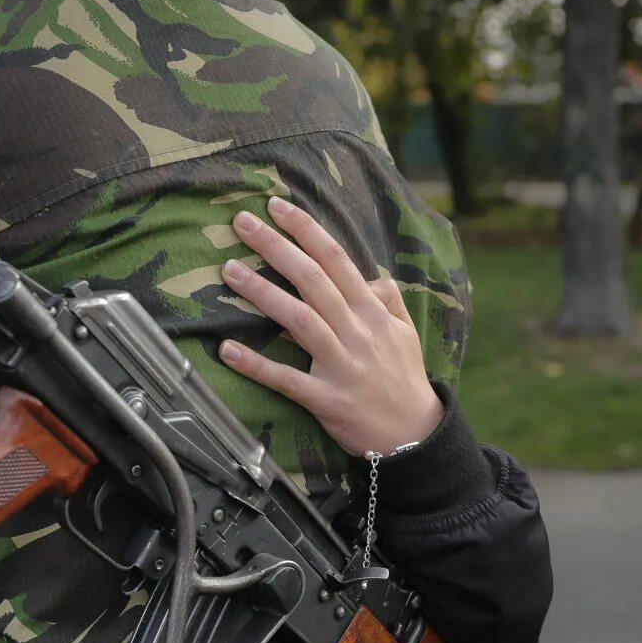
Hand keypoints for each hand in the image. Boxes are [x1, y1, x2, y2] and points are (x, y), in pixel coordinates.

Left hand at [218, 198, 442, 456]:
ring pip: (298, 319)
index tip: (278, 206)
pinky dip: (256, 364)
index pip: (336, 259)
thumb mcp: (406, 334)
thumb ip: (389, 302)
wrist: (414, 436)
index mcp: (372, 312)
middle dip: (275, 247)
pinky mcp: (325, 399)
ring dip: (261, 293)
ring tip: (229, 270)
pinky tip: (226, 349)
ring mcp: (340, 364)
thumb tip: (373, 278)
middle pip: (311, 279)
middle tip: (242, 222)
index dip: (306, 230)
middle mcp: (356, 331)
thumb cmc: (405, 382)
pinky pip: (286, 379)